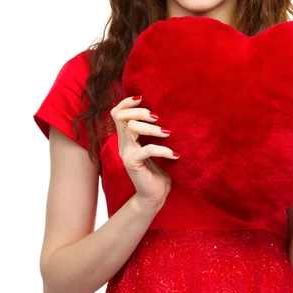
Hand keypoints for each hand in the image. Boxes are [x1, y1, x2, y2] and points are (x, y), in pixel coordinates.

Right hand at [110, 95, 178, 209]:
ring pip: (131, 128)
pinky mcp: (133, 164)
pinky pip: (146, 149)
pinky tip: (175, 154)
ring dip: (152, 128)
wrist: (155, 195)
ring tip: (168, 133)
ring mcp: (126, 153)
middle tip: (158, 117)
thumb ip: (156, 131)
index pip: (117, 113)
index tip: (142, 98)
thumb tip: (170, 110)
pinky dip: (163, 150)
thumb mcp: (157, 145)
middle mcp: (123, 143)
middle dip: (140, 112)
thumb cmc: (160, 169)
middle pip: (122, 116)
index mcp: (127, 137)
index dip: (126, 102)